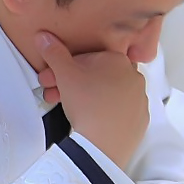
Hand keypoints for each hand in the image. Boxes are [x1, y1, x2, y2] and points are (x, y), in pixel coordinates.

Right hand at [36, 32, 148, 170]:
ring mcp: (139, 100)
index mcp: (119, 60)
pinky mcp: (139, 120)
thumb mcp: (65, 74)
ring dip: (85, 97)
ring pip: (106, 93)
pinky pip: (118, 111)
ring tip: (67, 109)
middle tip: (52, 94)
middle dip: (70, 84)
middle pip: (95, 76)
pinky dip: (103, 112)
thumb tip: (44, 37)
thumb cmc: (86, 105)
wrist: (103, 146)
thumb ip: (54, 53)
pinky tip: (89, 120)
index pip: (86, 58)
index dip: (63, 68)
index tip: (49, 79)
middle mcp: (134, 77)